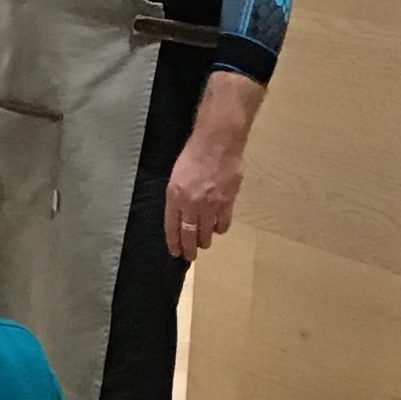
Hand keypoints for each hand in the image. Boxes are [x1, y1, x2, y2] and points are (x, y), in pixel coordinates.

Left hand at [164, 131, 243, 259]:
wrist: (218, 143)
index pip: (172, 226)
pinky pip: (223, 223)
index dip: (174, 242)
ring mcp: (211, 204)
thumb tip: (180, 212)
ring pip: (207, 232)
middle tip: (190, 256)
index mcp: (175, 196)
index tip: (175, 252)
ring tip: (203, 244)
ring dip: (205, 241)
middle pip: (190, 234)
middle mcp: (192, 203)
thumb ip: (177, 195)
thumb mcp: (176, 175)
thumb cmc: (193, 153)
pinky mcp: (228, 202)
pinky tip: (218, 229)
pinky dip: (220, 229)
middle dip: (189, 249)